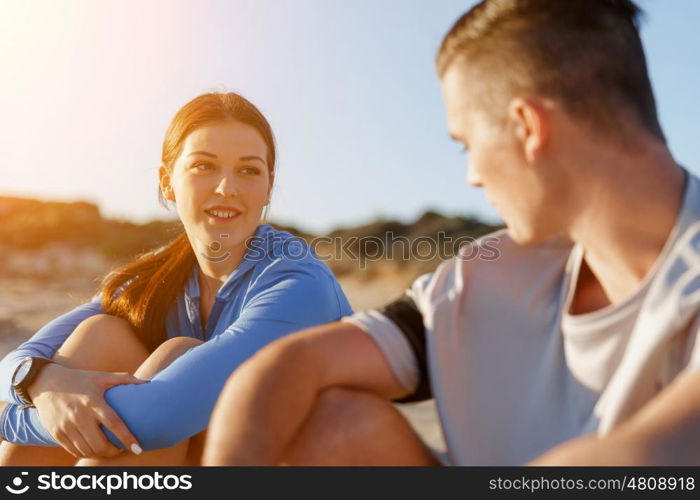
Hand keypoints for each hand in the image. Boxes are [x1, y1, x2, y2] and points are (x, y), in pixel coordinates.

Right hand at [29, 363, 146, 457]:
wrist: (46, 383)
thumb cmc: (79, 379)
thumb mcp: (101, 376)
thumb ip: (124, 379)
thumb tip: (147, 382)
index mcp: (93, 401)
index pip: (113, 423)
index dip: (127, 438)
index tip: (138, 449)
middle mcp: (79, 415)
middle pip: (99, 443)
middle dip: (114, 451)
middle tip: (123, 449)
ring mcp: (66, 426)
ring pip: (87, 450)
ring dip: (101, 454)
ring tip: (110, 450)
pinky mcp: (56, 433)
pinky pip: (74, 451)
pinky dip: (86, 454)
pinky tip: (94, 450)